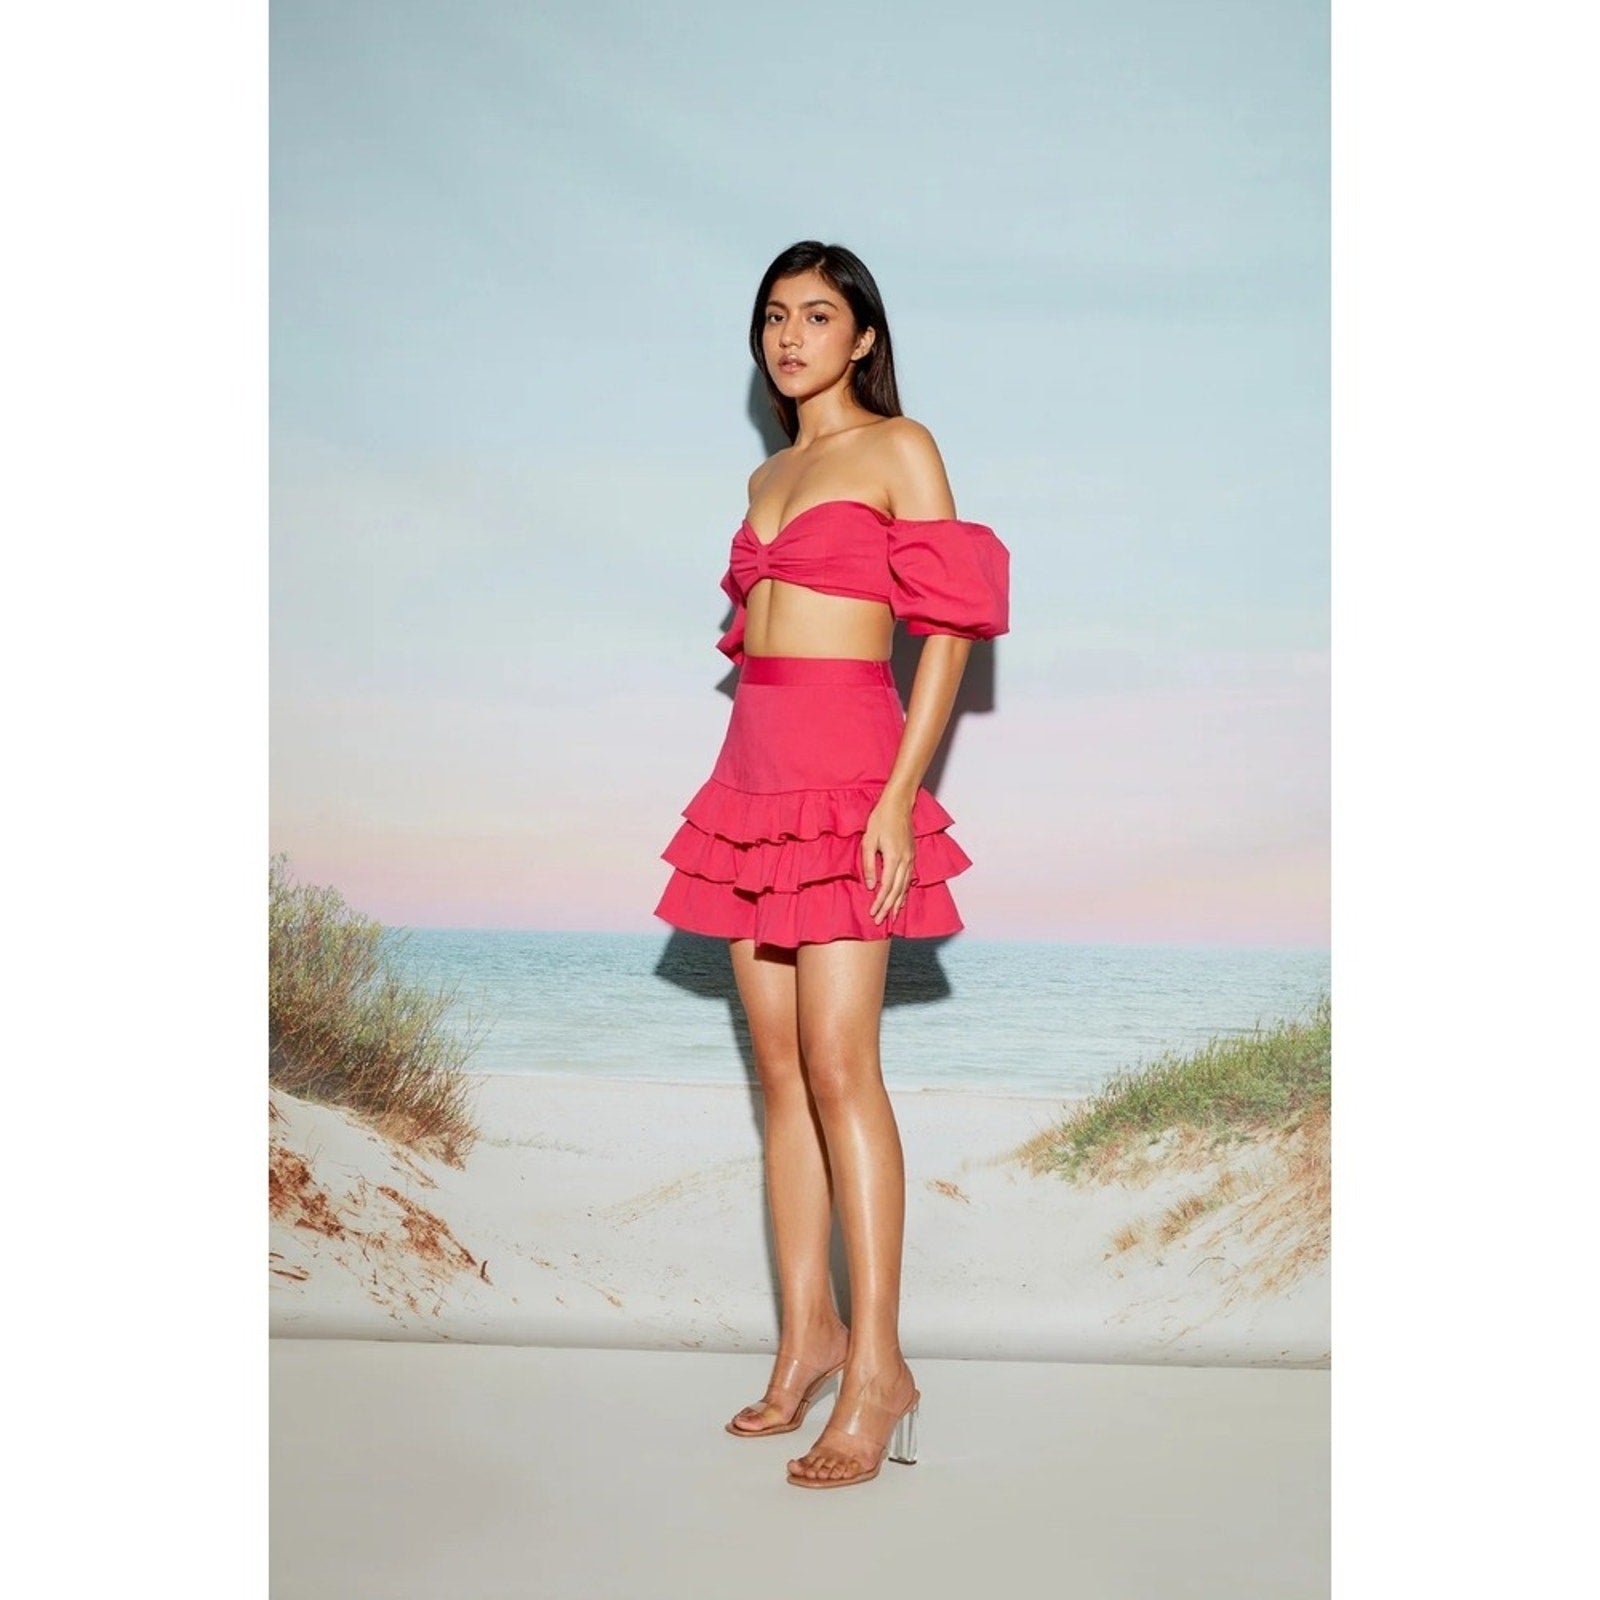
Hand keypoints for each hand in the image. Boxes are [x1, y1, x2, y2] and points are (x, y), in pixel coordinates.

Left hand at [862, 794, 915, 923]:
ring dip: (898, 904)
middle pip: (897, 891)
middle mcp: (905, 861)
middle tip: (880, 921)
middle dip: (888, 908)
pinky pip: (909, 879)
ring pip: (905, 887)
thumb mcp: (868, 840)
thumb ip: (869, 864)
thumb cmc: (881, 819)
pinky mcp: (912, 856)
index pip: (886, 887)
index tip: (872, 913)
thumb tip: (871, 886)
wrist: (898, 804)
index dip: (879, 902)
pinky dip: (905, 893)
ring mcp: (911, 859)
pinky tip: (901, 900)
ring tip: (892, 917)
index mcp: (893, 857)